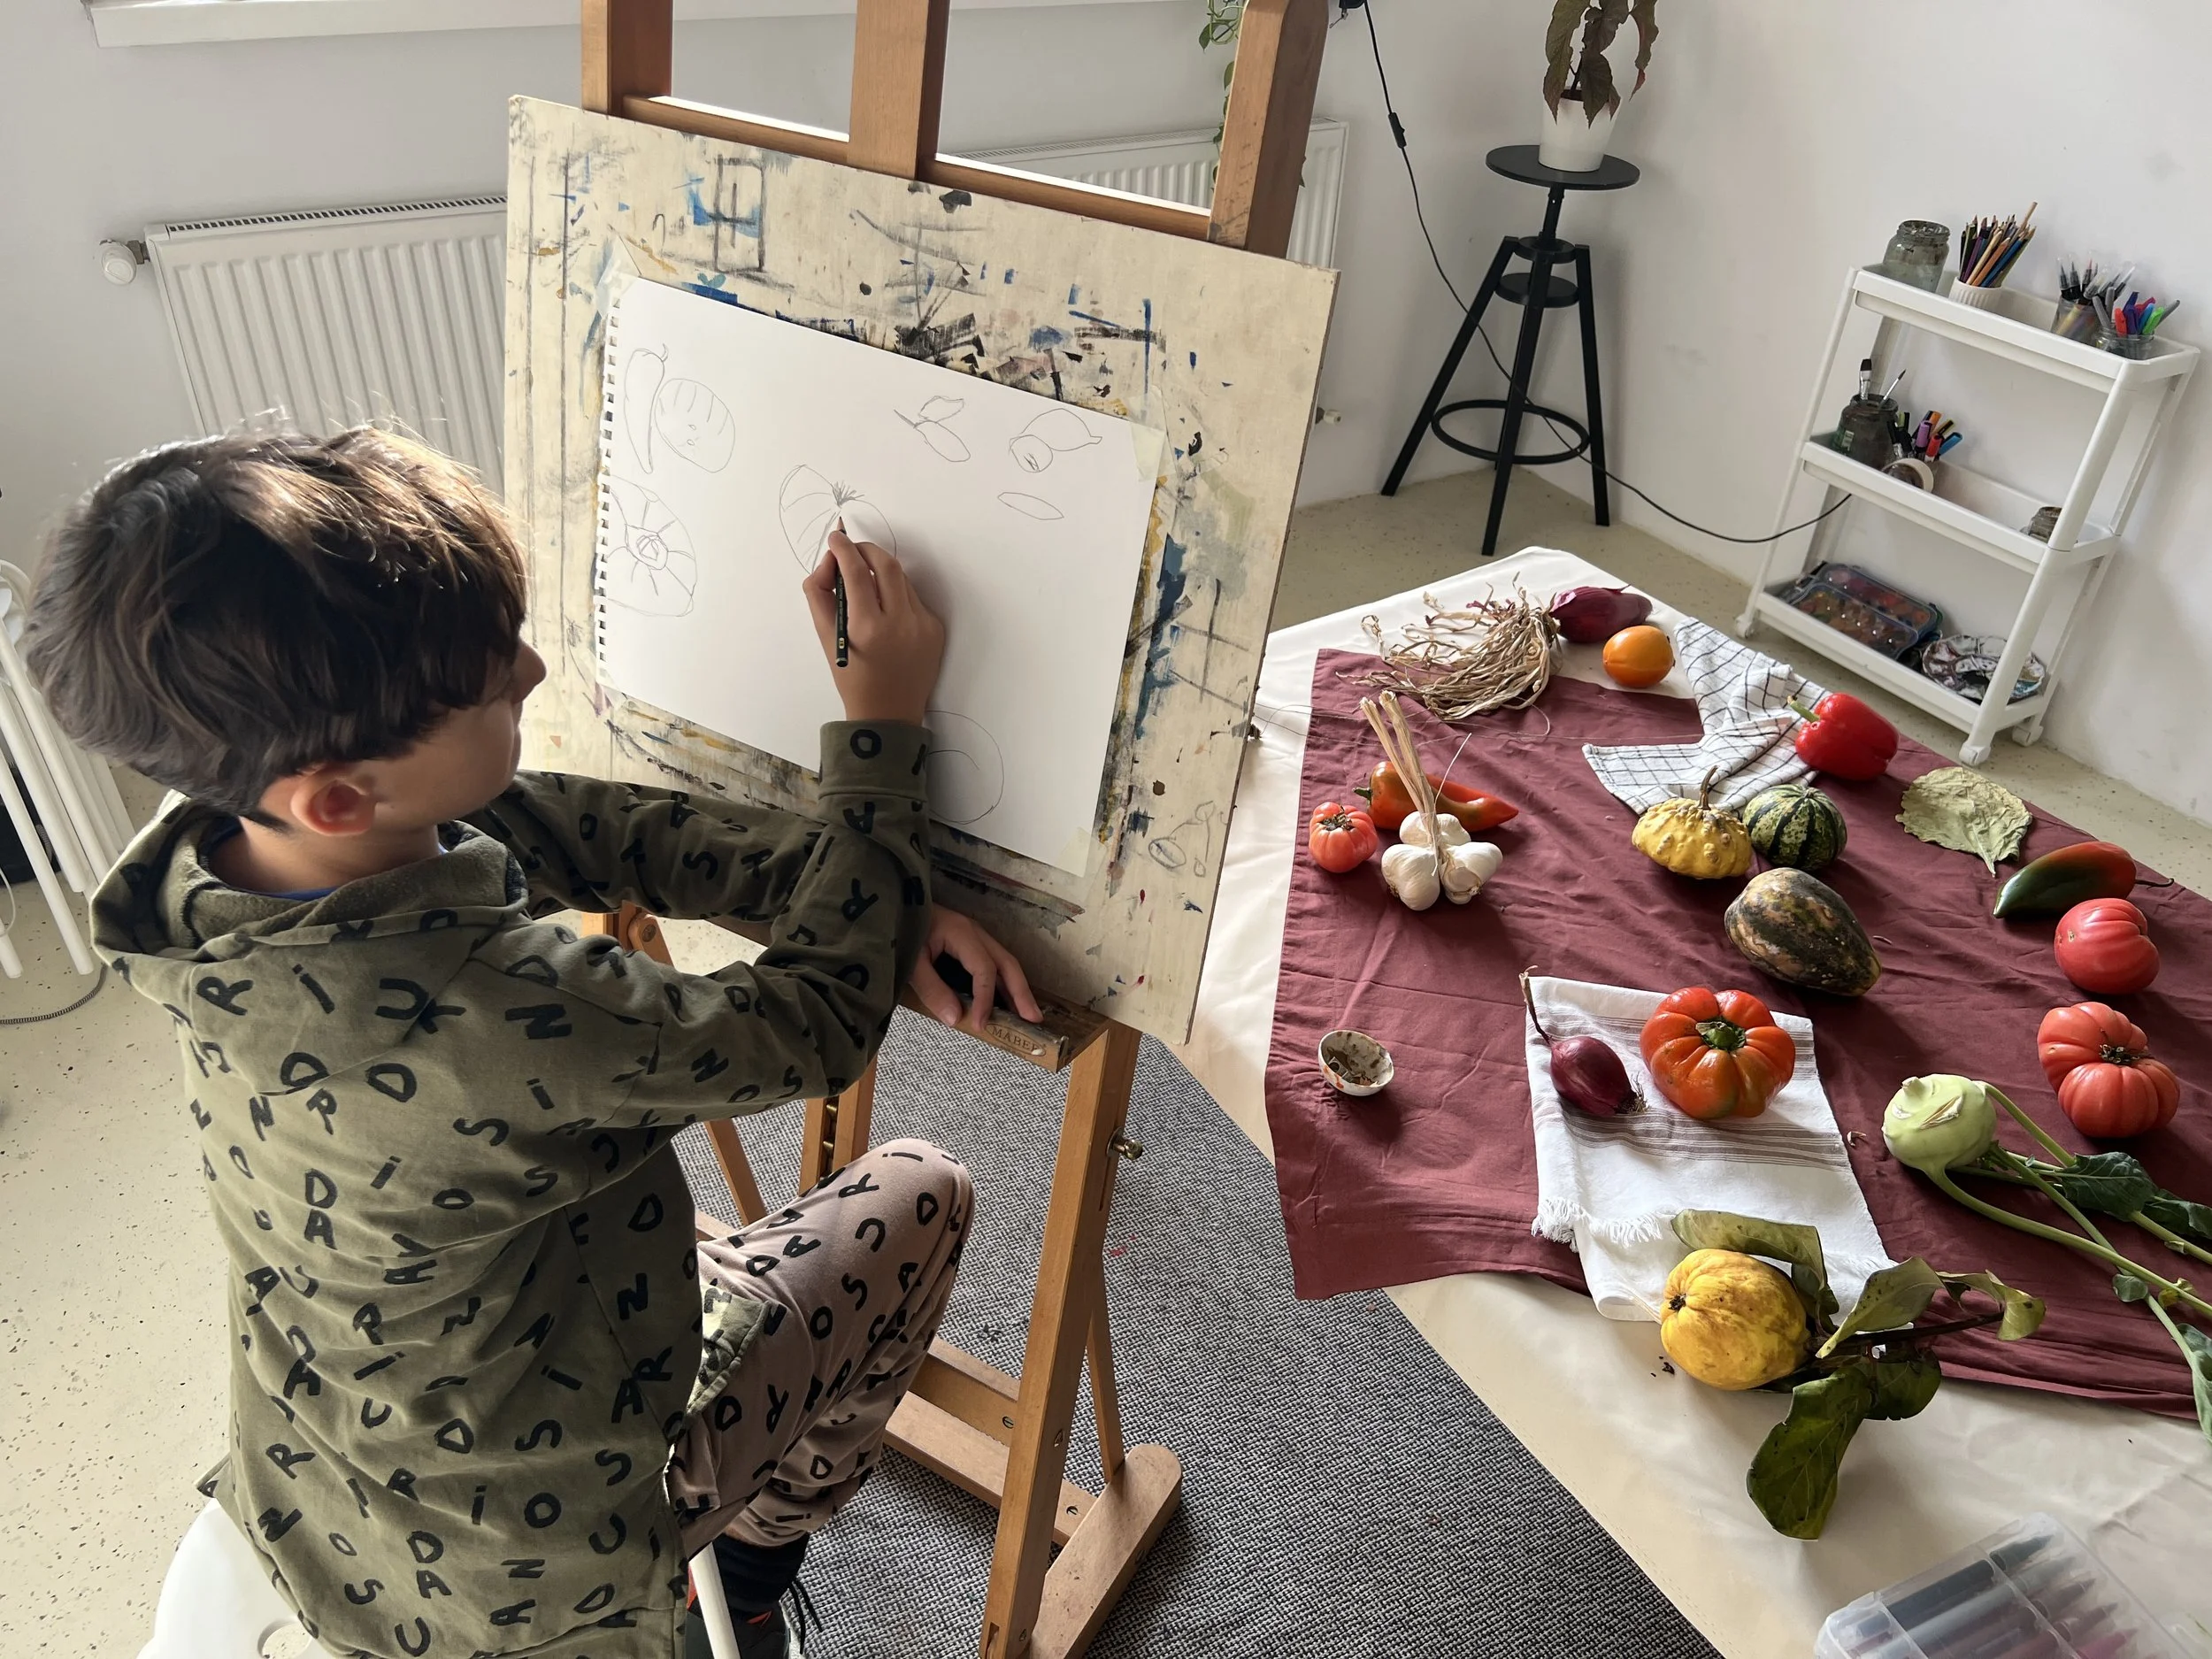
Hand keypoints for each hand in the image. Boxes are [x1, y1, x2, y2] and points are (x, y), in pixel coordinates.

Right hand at [802, 530, 944, 726]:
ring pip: (902, 580)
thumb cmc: (852, 677)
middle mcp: (899, 623)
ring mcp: (922, 626)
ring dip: (881, 573)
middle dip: (867, 550)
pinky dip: (897, 596)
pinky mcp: (935, 629)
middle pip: (887, 565)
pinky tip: (886, 614)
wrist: (888, 713)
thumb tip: (829, 562)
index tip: (836, 538)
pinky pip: (913, 599)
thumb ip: (821, 595)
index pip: (856, 572)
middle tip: (852, 551)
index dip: (844, 549)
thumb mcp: (826, 639)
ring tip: (866, 586)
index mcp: (867, 628)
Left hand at [909, 907, 1042, 1034]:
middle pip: (1007, 963)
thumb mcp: (910, 961)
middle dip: (1022, 992)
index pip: (984, 970)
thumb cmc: (900, 931)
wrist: (893, 905)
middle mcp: (975, 933)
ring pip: (1004, 963)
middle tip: (1033, 1019)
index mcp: (962, 933)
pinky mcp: (969, 943)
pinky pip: (993, 964)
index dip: (985, 999)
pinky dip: (1004, 984)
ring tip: (1028, 1015)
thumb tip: (955, 1019)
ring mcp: (975, 936)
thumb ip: (931, 989)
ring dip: (1017, 989)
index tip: (981, 1024)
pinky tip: (1006, 1001)